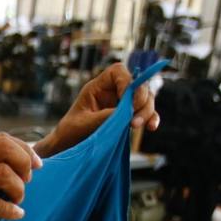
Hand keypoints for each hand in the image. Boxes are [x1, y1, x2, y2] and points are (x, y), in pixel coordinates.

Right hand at [0, 133, 42, 220]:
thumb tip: (21, 165)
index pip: (4, 138)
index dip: (26, 150)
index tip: (37, 166)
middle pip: (6, 149)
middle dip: (25, 165)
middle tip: (26, 183)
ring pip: (3, 174)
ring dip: (18, 189)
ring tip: (17, 200)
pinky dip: (9, 210)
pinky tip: (15, 215)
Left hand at [35, 63, 159, 158]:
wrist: (68, 148)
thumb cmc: (70, 132)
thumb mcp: (83, 124)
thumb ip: (103, 117)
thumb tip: (125, 113)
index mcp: (98, 86)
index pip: (118, 71)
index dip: (127, 81)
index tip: (125, 100)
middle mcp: (113, 92)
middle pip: (137, 85)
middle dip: (140, 101)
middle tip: (133, 120)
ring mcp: (122, 104)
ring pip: (145, 99)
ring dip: (146, 112)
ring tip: (135, 126)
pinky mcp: (128, 118)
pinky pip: (145, 114)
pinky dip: (151, 119)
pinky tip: (151, 127)